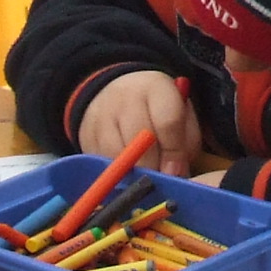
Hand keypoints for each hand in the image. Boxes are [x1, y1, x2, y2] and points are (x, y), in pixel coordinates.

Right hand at [80, 69, 205, 173]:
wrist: (117, 94)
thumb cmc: (159, 111)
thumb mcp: (182, 116)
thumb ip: (185, 142)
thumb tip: (177, 174)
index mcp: (156, 88)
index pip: (167, 122)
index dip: (174, 152)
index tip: (177, 172)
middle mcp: (125, 97)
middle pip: (139, 140)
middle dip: (153, 167)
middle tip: (162, 182)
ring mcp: (101, 114)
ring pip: (117, 155)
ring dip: (133, 173)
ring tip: (144, 179)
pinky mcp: (85, 134)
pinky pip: (101, 163)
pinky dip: (115, 175)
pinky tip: (127, 174)